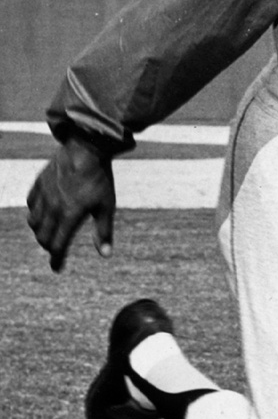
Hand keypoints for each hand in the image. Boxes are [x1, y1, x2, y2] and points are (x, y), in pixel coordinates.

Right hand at [26, 137, 116, 271]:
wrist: (85, 149)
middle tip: (57, 250)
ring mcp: (43, 195)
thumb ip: (103, 231)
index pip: (58, 245)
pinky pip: (31, 205)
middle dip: (49, 247)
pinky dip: (35, 214)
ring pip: (34, 222)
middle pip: (43, 237)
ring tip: (51, 234)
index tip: (57, 268)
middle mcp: (52, 207)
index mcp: (70, 215)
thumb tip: (105, 254)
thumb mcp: (106, 206)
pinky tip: (44, 214)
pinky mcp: (38, 184)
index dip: (57, 260)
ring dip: (41, 232)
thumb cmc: (99, 179)